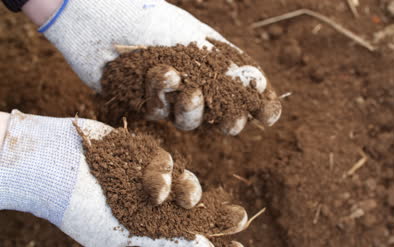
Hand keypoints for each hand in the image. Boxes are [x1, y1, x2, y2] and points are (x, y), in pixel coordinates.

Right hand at [0, 110, 245, 245]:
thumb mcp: (129, 234)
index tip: (240, 244)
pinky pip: (166, 162)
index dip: (213, 237)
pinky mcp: (143, 155)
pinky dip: (163, 172)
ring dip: (189, 192)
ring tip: (186, 199)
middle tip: (240, 218)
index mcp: (147, 230)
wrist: (55, 166)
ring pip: (185, 184)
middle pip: (195, 211)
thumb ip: (170, 242)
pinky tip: (155, 183)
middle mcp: (151, 206)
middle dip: (218, 215)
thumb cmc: (85, 208)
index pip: (188, 236)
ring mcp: (147, 179)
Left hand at [39, 0, 280, 134]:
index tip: (267, 113)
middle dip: (230, 122)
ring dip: (193, 108)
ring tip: (189, 90)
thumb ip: (229, 66)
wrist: (104, 17)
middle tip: (232, 119)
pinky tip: (157, 72)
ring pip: (191, 122)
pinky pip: (159, 112)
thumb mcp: (198, 41)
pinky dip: (161, 93)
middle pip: (222, 119)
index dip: (258, 107)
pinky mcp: (144, 103)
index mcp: (215, 67)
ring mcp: (170, 96)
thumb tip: (262, 87)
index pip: (244, 95)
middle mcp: (196, 84)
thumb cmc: (155, 21)